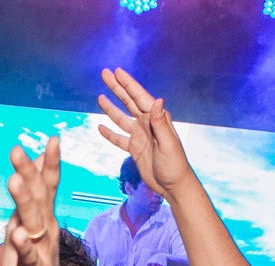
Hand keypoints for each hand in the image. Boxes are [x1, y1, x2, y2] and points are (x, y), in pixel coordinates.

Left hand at [1, 138, 66, 265]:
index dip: (50, 163)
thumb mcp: (27, 227)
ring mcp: (42, 249)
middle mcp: (46, 229)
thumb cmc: (31, 264)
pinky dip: (22, 243)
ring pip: (33, 220)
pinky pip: (28, 255)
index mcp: (44, 218)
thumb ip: (31, 200)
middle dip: (29, 173)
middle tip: (17, 151)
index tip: (52, 139)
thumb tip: (33, 168)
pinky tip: (17, 233)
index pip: (49, 186)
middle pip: (40, 197)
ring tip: (14, 180)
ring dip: (25, 200)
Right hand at [97, 68, 194, 199]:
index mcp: (157, 118)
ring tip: (100, 97)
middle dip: (117, 88)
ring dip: (110, 108)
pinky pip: (119, 139)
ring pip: (121, 118)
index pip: (139, 97)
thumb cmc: (175, 165)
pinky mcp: (135, 149)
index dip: (127, 83)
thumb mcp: (168, 143)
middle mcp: (147, 124)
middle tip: (105, 74)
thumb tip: (157, 100)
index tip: (116, 71)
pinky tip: (101, 127)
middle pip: (128, 102)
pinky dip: (110, 133)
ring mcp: (140, 136)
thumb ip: (161, 123)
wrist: (173, 185)